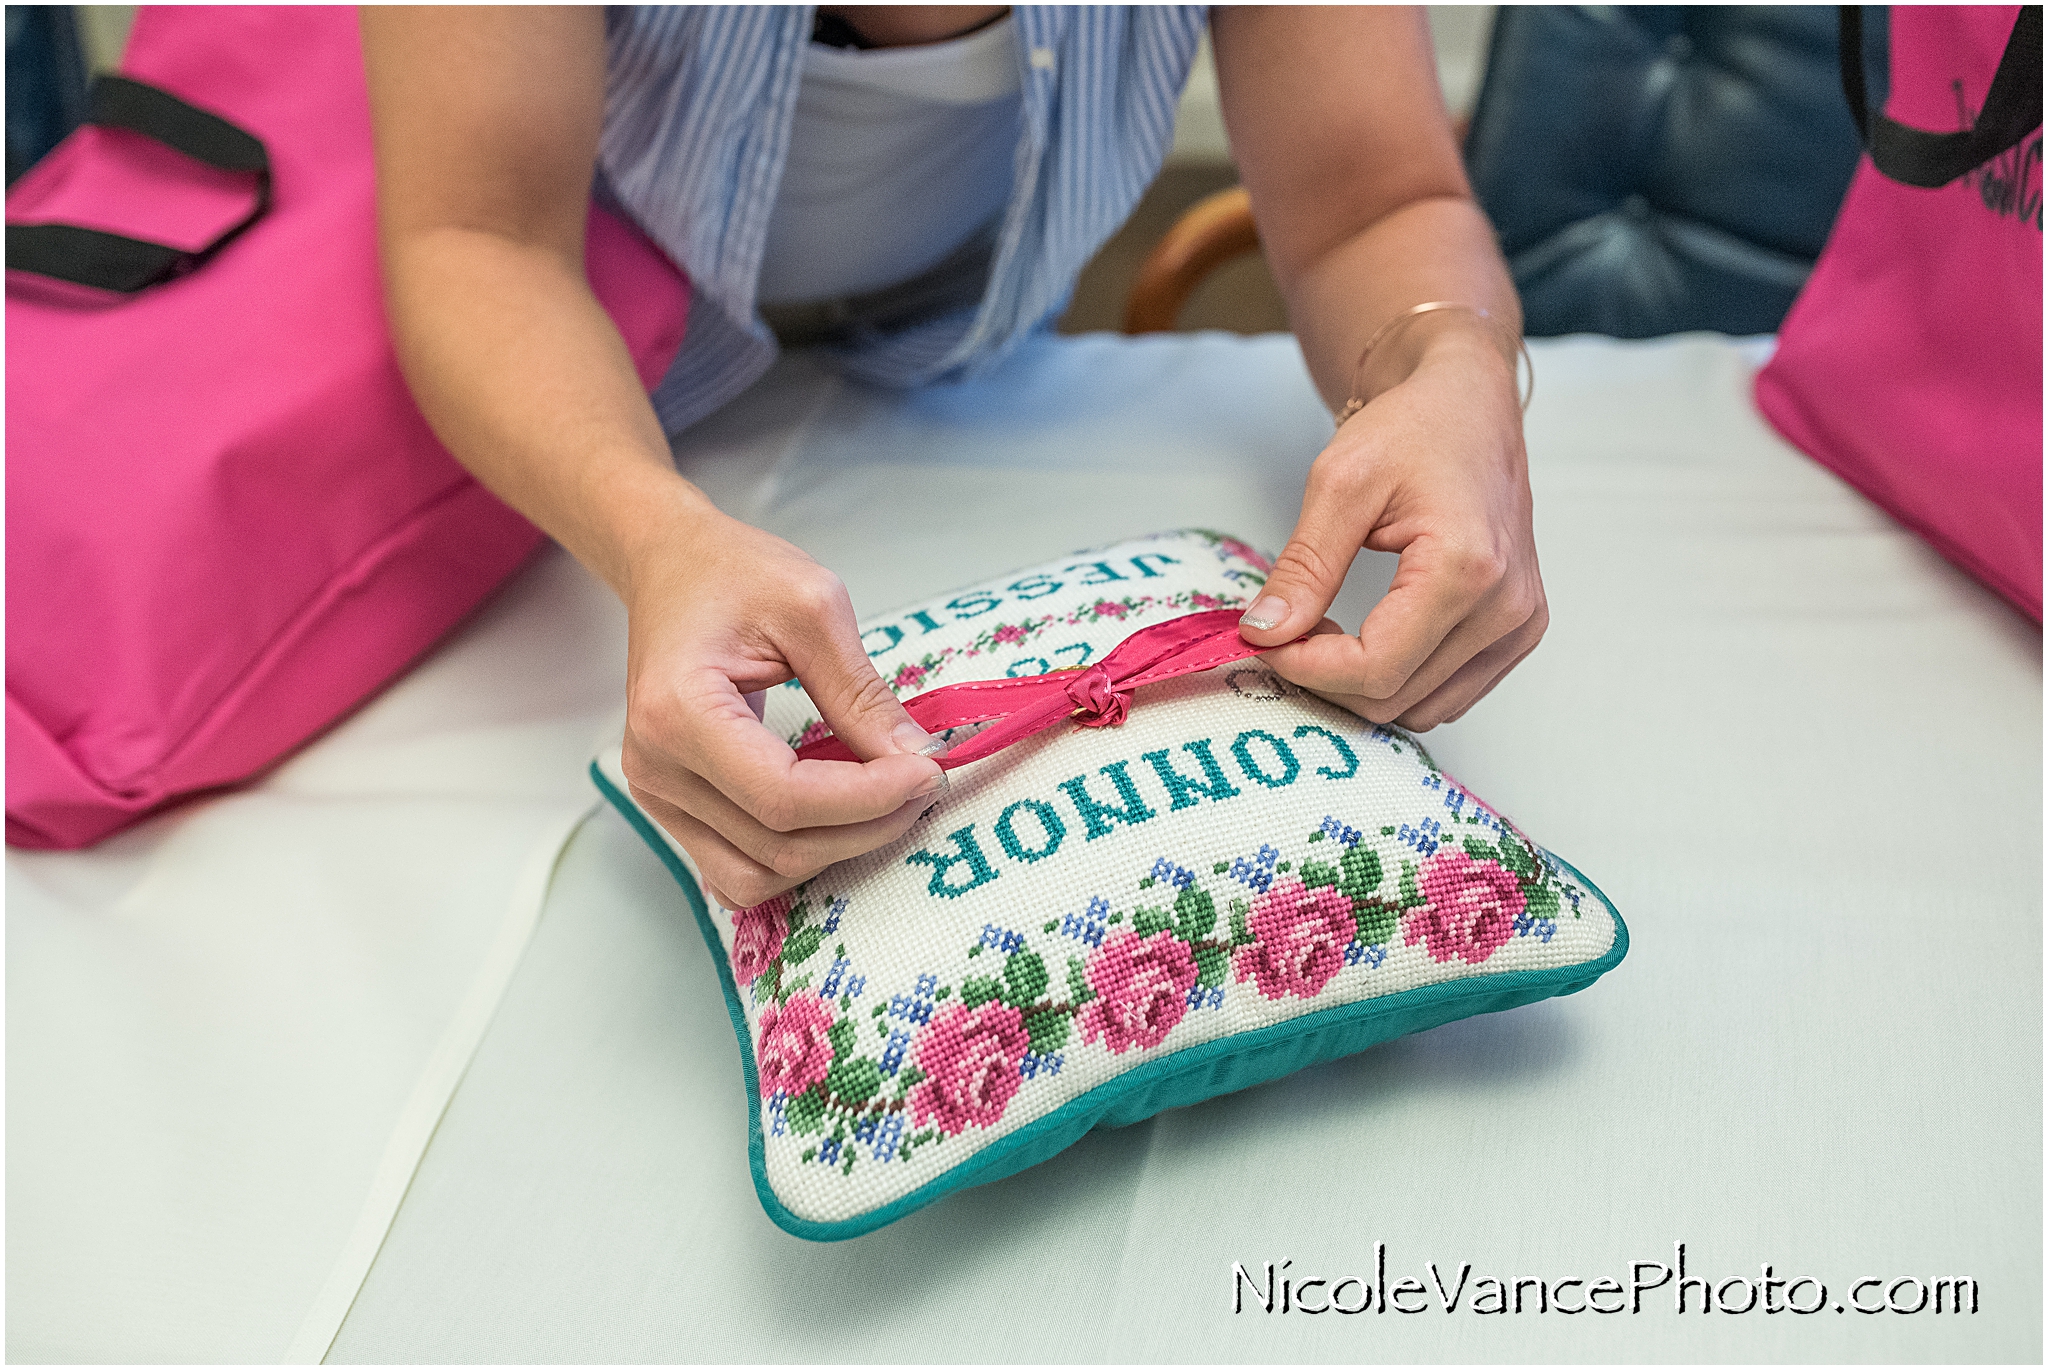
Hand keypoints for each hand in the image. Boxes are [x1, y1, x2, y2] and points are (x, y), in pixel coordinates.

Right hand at [619, 508, 947, 909]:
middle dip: (865, 827)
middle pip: (776, 844)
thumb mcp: (814, 608)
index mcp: (678, 712)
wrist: (671, 566)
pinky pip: (735, 870)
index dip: (867, 799)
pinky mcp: (670, 806)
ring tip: (884, 801)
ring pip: (756, 874)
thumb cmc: (733, 571)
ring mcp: (657, 794)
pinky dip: (792, 860)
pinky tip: (832, 820)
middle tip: (923, 784)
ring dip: (833, 851)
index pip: (783, 796)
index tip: (927, 772)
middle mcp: (656, 766)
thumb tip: (917, 758)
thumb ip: (862, 693)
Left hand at [1237, 326, 1546, 729]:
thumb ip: (1303, 568)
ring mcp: (1519, 625)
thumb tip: (1263, 634)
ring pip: (1421, 710)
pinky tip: (1369, 638)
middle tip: (1284, 633)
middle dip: (1327, 678)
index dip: (1307, 668)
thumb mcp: (1339, 484)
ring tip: (1326, 632)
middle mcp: (1506, 607)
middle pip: (1395, 698)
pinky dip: (1399, 682)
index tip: (1262, 641)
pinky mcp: (1519, 633)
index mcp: (1466, 568)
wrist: (1469, 407)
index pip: (1376, 668)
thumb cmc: (1412, 428)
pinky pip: (1448, 695)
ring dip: (1361, 687)